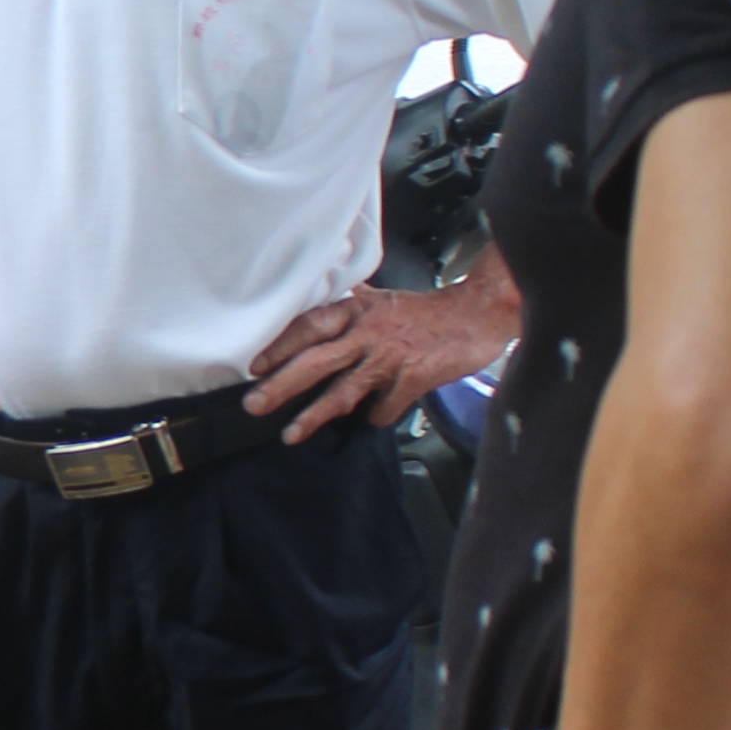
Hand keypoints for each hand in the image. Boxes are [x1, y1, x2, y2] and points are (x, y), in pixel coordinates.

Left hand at [247, 278, 514, 443]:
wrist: (478, 313)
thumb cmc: (426, 310)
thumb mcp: (382, 298)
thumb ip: (352, 302)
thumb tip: (324, 294)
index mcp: (356, 310)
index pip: (308, 326)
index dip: (280, 346)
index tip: (255, 366)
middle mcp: (367, 332)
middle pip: (316, 361)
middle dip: (282, 385)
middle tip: (252, 405)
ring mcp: (390, 357)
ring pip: (344, 390)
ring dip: (314, 415)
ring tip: (289, 435)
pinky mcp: (413, 378)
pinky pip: (384, 407)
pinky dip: (376, 417)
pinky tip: (373, 419)